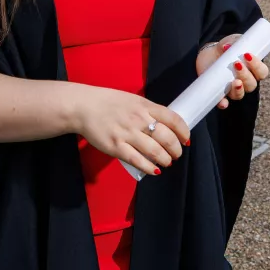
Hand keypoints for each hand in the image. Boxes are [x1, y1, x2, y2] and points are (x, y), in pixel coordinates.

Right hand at [69, 85, 191, 176]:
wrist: (83, 107)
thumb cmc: (107, 102)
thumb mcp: (132, 100)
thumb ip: (147, 110)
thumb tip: (164, 124)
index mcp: (144, 105)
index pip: (173, 119)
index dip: (184, 131)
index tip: (186, 139)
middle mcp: (139, 119)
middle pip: (167, 138)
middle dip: (176, 149)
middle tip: (176, 154)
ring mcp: (127, 134)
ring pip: (155, 151)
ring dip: (165, 159)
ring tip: (166, 162)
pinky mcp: (116, 147)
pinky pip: (138, 160)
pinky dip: (150, 167)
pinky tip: (155, 170)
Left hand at [196, 34, 269, 109]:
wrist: (208, 53)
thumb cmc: (226, 47)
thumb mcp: (231, 41)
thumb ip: (232, 42)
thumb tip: (227, 47)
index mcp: (253, 70)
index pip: (262, 72)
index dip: (257, 66)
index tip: (247, 55)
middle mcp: (244, 82)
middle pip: (251, 84)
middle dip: (246, 76)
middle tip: (237, 64)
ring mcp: (232, 88)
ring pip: (239, 94)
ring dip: (238, 89)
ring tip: (234, 81)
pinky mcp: (219, 93)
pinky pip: (223, 103)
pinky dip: (224, 104)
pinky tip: (223, 102)